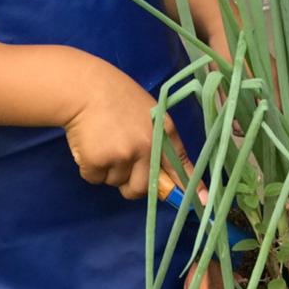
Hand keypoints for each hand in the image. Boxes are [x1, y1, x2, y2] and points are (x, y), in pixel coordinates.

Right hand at [62, 62, 193, 199]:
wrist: (85, 88)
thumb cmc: (117, 97)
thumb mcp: (148, 113)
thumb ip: (155, 140)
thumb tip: (158, 174)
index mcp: (163, 132)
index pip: (180, 163)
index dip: (189, 184)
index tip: (203, 200)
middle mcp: (147, 147)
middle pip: (143, 188)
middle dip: (130, 183)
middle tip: (120, 160)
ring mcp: (123, 155)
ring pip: (116, 183)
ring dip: (108, 171)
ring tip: (104, 142)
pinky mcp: (98, 162)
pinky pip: (95, 178)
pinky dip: (90, 167)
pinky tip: (90, 144)